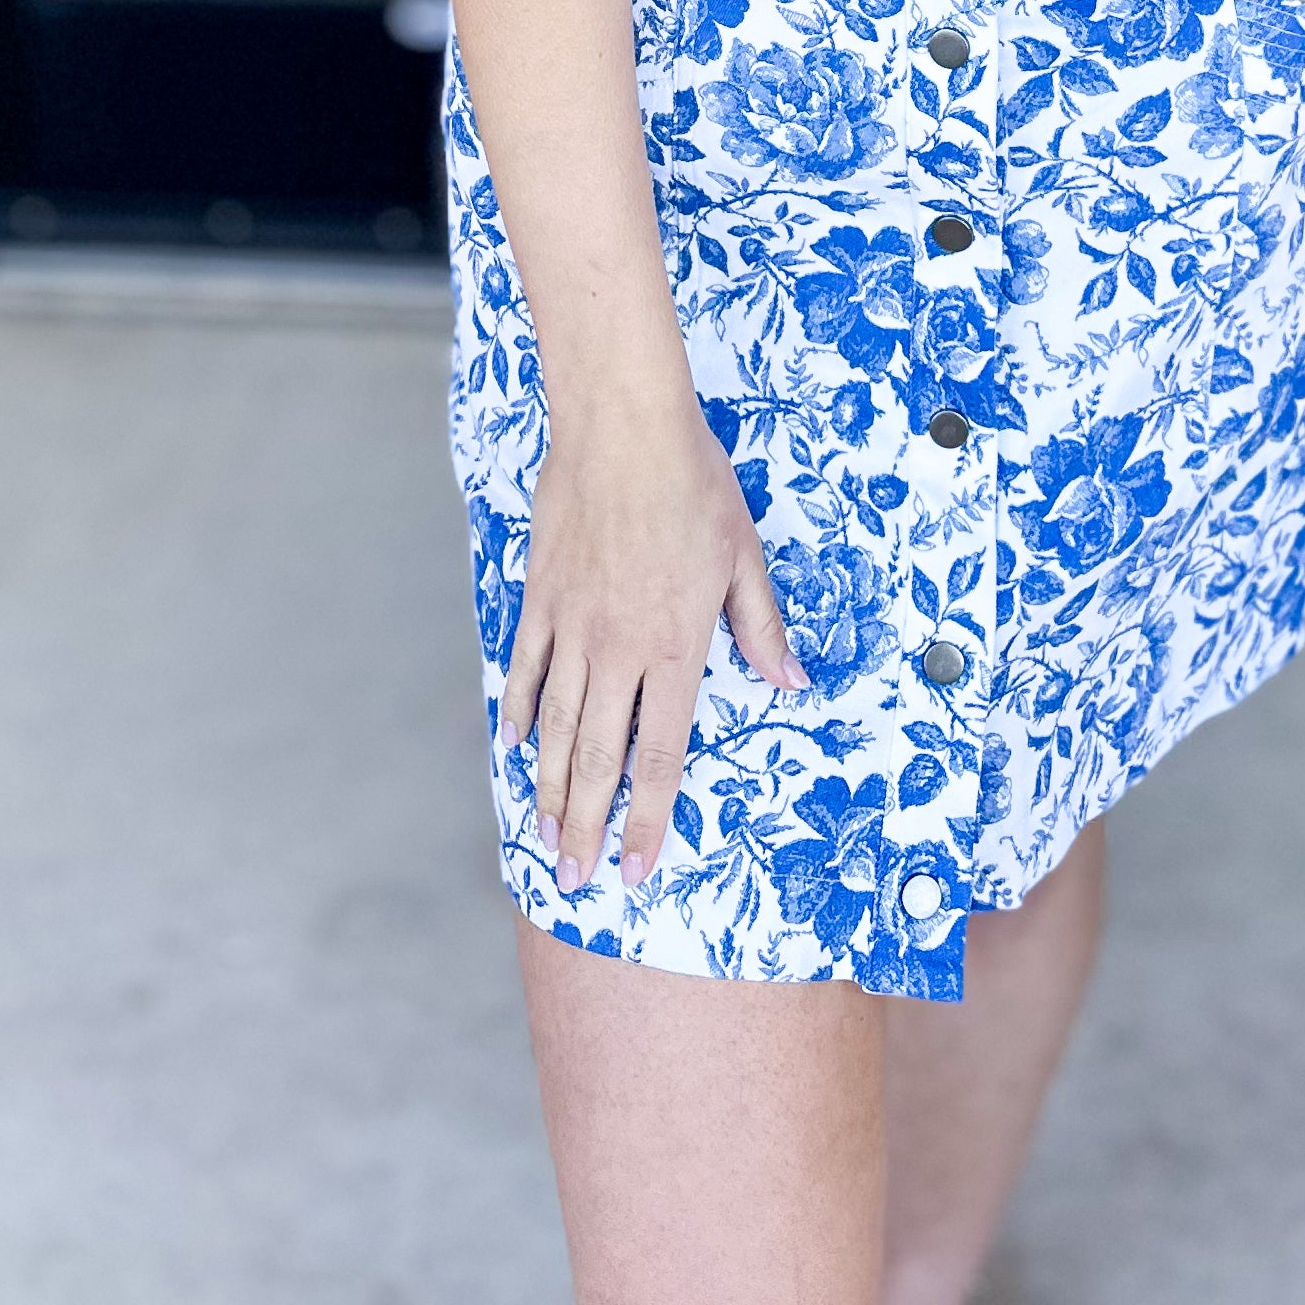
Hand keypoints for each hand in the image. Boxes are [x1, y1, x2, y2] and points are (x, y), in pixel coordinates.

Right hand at [500, 385, 805, 894]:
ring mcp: (572, 625)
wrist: (623, 425)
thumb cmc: (693, 483)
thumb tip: (791, 682)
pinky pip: (524, 666)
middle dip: (585, 827)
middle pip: (596, 758)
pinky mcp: (541, 596)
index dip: (649, 821)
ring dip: (547, 786)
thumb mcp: (744, 556)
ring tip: (543, 836)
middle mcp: (618, 650)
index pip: (661, 757)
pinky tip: (513, 743)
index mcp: (675, 647)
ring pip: (552, 724)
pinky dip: (516, 710)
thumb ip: (760, 627)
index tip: (635, 871)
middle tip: (573, 879)